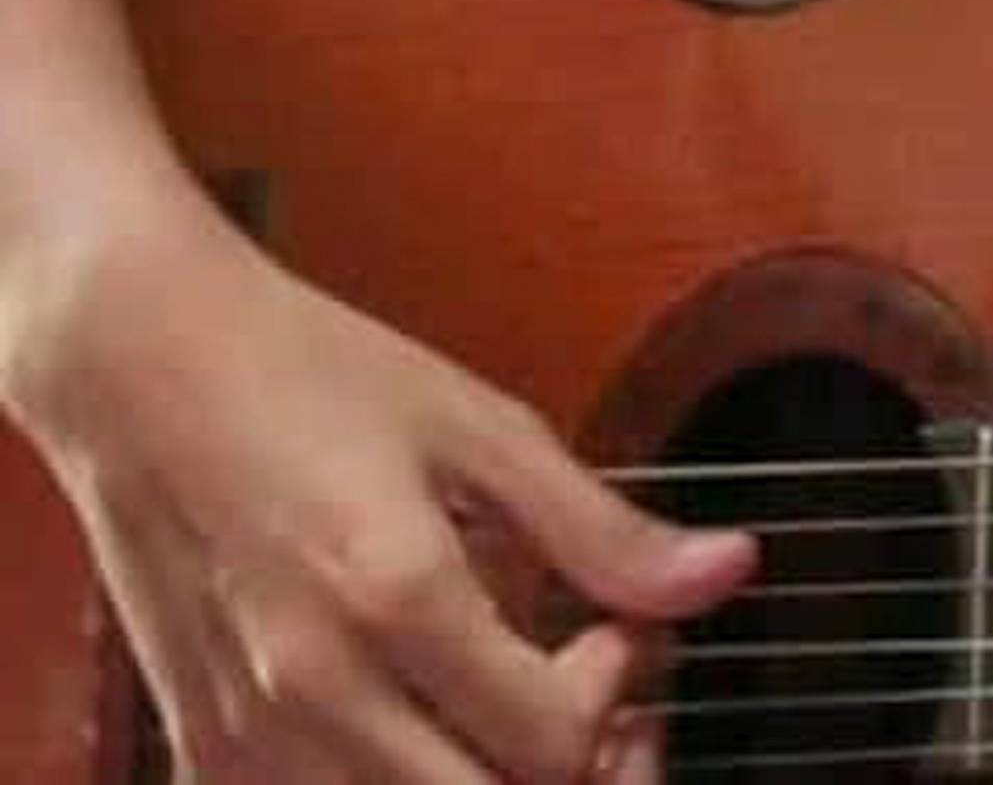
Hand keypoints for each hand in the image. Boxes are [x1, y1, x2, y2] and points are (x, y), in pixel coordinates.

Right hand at [13, 206, 753, 781]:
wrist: (145, 369)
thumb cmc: (314, 376)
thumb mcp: (479, 426)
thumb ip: (603, 526)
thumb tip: (728, 571)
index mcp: (395, 595)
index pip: (550, 740)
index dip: (614, 696)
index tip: (616, 628)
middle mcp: (316, 688)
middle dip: (572, 771)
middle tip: (600, 696)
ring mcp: (251, 736)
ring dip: (487, 781)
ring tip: (524, 708)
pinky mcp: (205, 753)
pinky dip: (399, 784)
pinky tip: (429, 717)